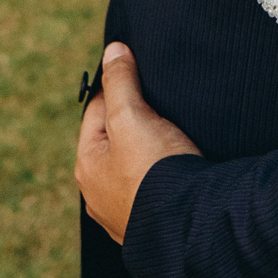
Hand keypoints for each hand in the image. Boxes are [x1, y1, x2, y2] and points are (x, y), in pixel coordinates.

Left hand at [76, 44, 200, 244]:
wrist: (189, 227)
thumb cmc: (156, 171)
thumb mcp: (133, 117)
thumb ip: (121, 82)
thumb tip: (112, 50)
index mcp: (87, 165)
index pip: (96, 110)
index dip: (118, 86)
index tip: (140, 71)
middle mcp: (99, 193)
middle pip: (115, 139)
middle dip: (135, 119)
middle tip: (161, 102)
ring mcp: (124, 212)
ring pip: (134, 166)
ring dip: (150, 149)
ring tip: (174, 133)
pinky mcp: (151, 223)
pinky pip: (153, 188)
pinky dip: (163, 174)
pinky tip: (180, 167)